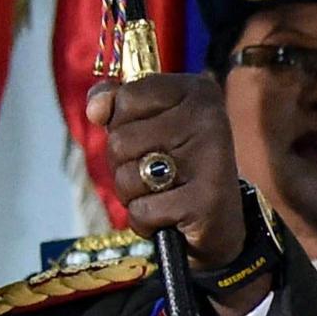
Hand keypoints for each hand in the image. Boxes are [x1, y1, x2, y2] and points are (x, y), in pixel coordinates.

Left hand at [85, 73, 264, 312]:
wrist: (221, 223)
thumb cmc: (177, 167)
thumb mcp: (148, 124)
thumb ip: (119, 102)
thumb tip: (96, 110)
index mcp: (199, 92)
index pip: (128, 97)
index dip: (123, 124)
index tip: (152, 137)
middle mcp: (210, 120)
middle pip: (121, 139)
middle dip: (126, 164)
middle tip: (159, 172)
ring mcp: (210, 160)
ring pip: (127, 176)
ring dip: (133, 194)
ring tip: (163, 194)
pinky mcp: (205, 202)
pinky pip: (141, 210)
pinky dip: (146, 221)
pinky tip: (170, 217)